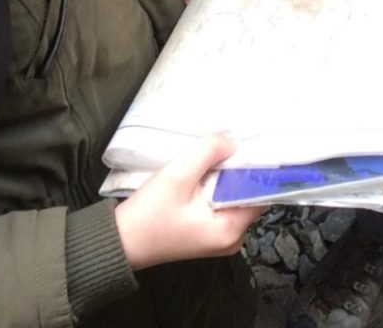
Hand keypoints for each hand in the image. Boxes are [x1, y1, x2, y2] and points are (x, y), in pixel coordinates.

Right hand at [114, 133, 262, 267]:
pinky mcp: (208, 234)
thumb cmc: (148, 214)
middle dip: (239, 170)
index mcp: (231, 230)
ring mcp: (221, 238)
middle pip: (250, 194)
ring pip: (235, 197)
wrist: (121, 242)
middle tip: (225, 147)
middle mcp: (232, 239)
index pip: (262, 193)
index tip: (251, 144)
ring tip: (212, 159)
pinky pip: (223, 204)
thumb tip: (233, 141)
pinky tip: (204, 174)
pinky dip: (217, 188)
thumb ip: (209, 151)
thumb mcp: (177, 174)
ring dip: (226, 178)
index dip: (257, 167)